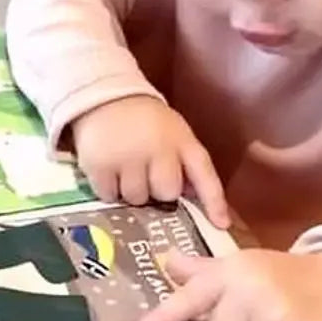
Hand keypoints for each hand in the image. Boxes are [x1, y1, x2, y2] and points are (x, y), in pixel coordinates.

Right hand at [71, 96, 229, 227]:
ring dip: (132, 192)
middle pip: (166, 193)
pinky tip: (109, 172)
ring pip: (137, 199)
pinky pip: (110, 196)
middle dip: (158, 191)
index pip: (204, 174)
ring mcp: (128, 158)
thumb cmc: (143, 120)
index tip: (220, 224)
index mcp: (181, 140)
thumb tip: (192, 197)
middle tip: (147, 176)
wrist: (103, 96)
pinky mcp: (100, 165)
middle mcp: (158, 149)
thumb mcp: (172, 132)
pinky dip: (109, 190)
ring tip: (125, 171)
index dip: (213, 201)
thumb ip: (184, 162)